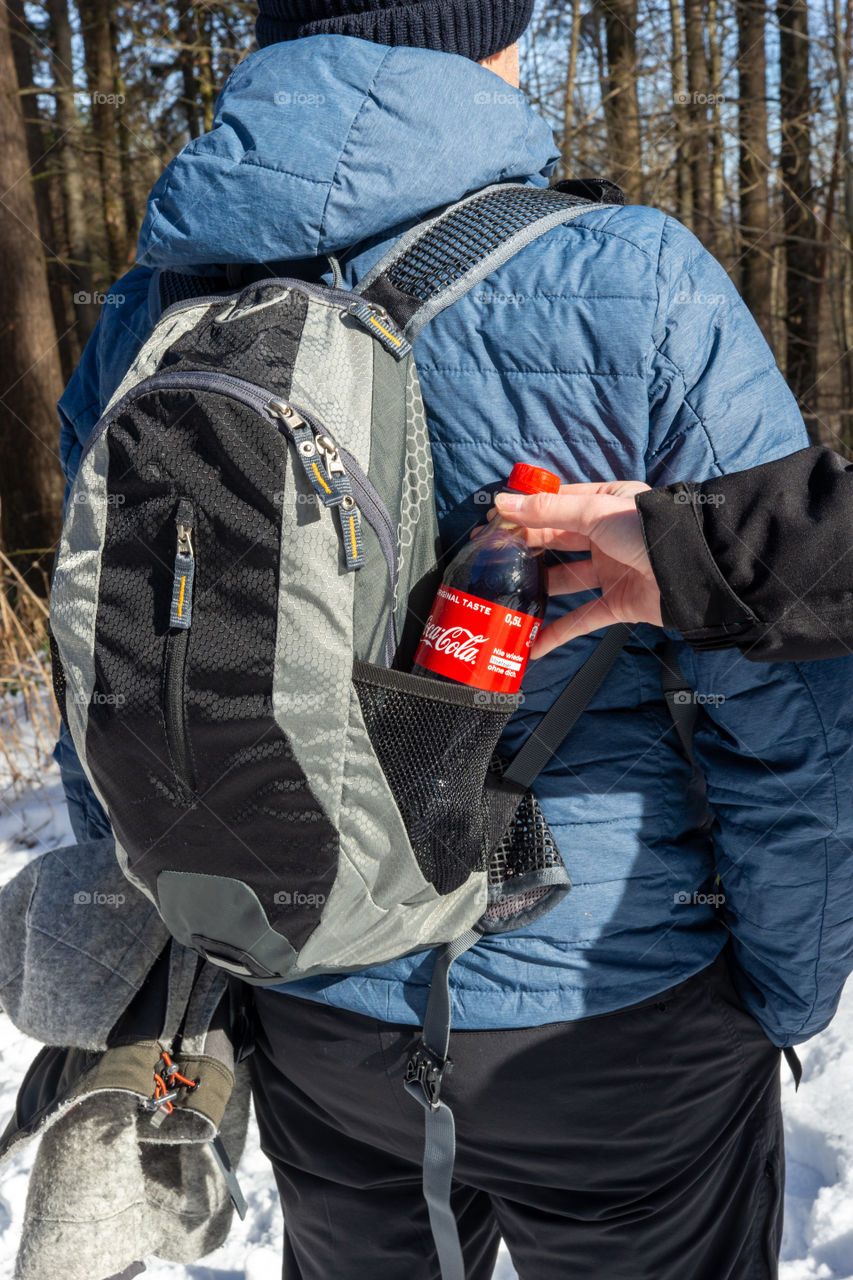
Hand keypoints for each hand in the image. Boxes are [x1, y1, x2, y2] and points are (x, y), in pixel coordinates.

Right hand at [492, 481, 662, 657]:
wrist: (692, 570)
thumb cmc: (649, 530)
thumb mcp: (595, 512)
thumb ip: (549, 511)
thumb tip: (503, 504)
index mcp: (603, 503)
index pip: (555, 505)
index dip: (523, 514)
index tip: (490, 524)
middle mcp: (605, 535)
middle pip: (555, 543)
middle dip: (524, 551)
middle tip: (489, 559)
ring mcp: (612, 570)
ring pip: (565, 581)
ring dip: (538, 590)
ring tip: (506, 596)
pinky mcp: (618, 603)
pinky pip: (582, 618)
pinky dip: (559, 632)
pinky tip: (533, 643)